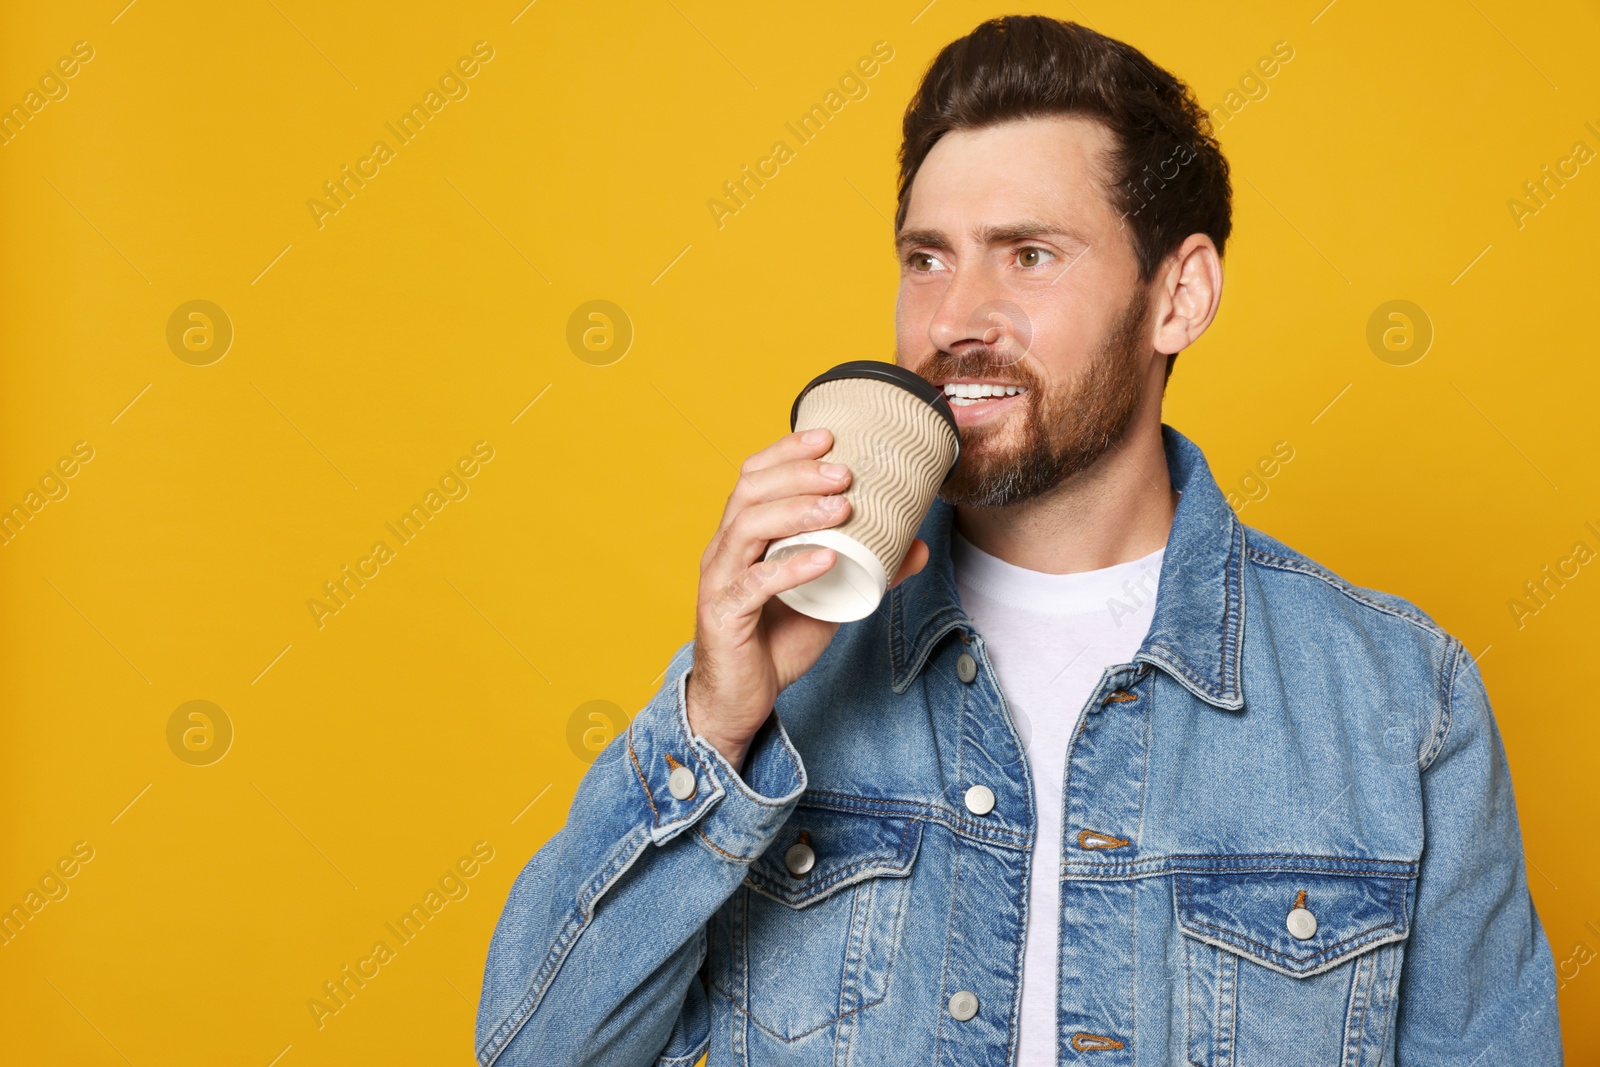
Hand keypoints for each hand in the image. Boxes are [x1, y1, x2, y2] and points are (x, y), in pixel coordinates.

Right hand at [685, 427, 929, 770]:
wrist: (740, 701)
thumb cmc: (776, 642)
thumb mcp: (831, 600)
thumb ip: (867, 571)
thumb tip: (917, 545)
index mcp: (742, 536)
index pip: (754, 476)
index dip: (787, 450)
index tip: (829, 436)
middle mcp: (724, 550)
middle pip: (750, 491)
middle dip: (799, 473)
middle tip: (845, 473)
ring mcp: (720, 581)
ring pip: (747, 528)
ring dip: (797, 511)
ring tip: (842, 508)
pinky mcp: (723, 616)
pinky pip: (754, 584)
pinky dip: (791, 567)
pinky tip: (826, 559)